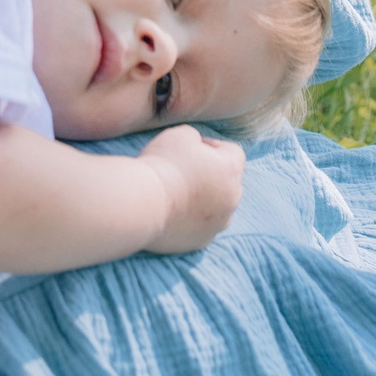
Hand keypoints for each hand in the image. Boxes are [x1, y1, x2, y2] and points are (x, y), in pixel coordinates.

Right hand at [136, 125, 244, 253]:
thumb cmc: (162, 165)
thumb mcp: (180, 134)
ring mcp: (218, 223)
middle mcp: (232, 198)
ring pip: (218, 209)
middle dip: (210, 176)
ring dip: (203, 201)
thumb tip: (197, 148)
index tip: (189, 149)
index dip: (212, 146)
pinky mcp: (201, 241)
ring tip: (177, 195)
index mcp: (230, 170)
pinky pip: (201, 228)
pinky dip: (191, 221)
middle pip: (227, 183)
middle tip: (181, 172)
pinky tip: (171, 213)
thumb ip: (197, 138)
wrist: (143, 203)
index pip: (232, 152)